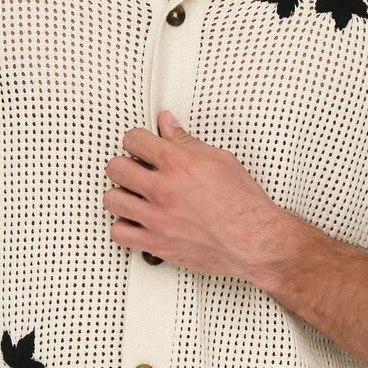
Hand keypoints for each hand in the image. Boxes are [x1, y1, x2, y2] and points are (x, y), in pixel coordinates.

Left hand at [102, 109, 287, 283]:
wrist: (254, 240)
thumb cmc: (243, 204)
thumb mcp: (219, 160)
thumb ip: (186, 142)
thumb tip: (167, 124)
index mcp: (179, 163)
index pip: (134, 139)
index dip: (136, 141)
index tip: (140, 147)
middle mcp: (164, 189)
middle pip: (116, 167)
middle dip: (124, 165)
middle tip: (134, 171)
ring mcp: (157, 218)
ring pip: (112, 199)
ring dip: (121, 195)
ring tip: (134, 196)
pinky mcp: (156, 243)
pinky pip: (118, 232)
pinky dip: (124, 226)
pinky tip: (136, 221)